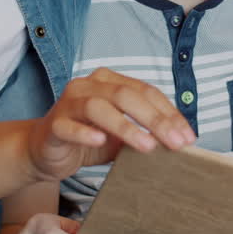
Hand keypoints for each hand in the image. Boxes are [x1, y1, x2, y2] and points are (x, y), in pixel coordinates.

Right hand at [26, 68, 194, 182]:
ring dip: (126, 127)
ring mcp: (69, 102)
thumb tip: (179, 141)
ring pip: (99, 107)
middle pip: (126, 95)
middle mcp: (88, 85)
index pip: (145, 91)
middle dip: (155, 120)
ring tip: (147, 147)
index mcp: (109, 81)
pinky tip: (101, 142)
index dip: (169, 112)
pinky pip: (69, 126)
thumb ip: (143, 132)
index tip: (189, 136)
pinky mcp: (53, 123)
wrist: (44, 151)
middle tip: (176, 143)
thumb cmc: (87, 139)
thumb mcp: (120, 135)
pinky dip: (86, 133)